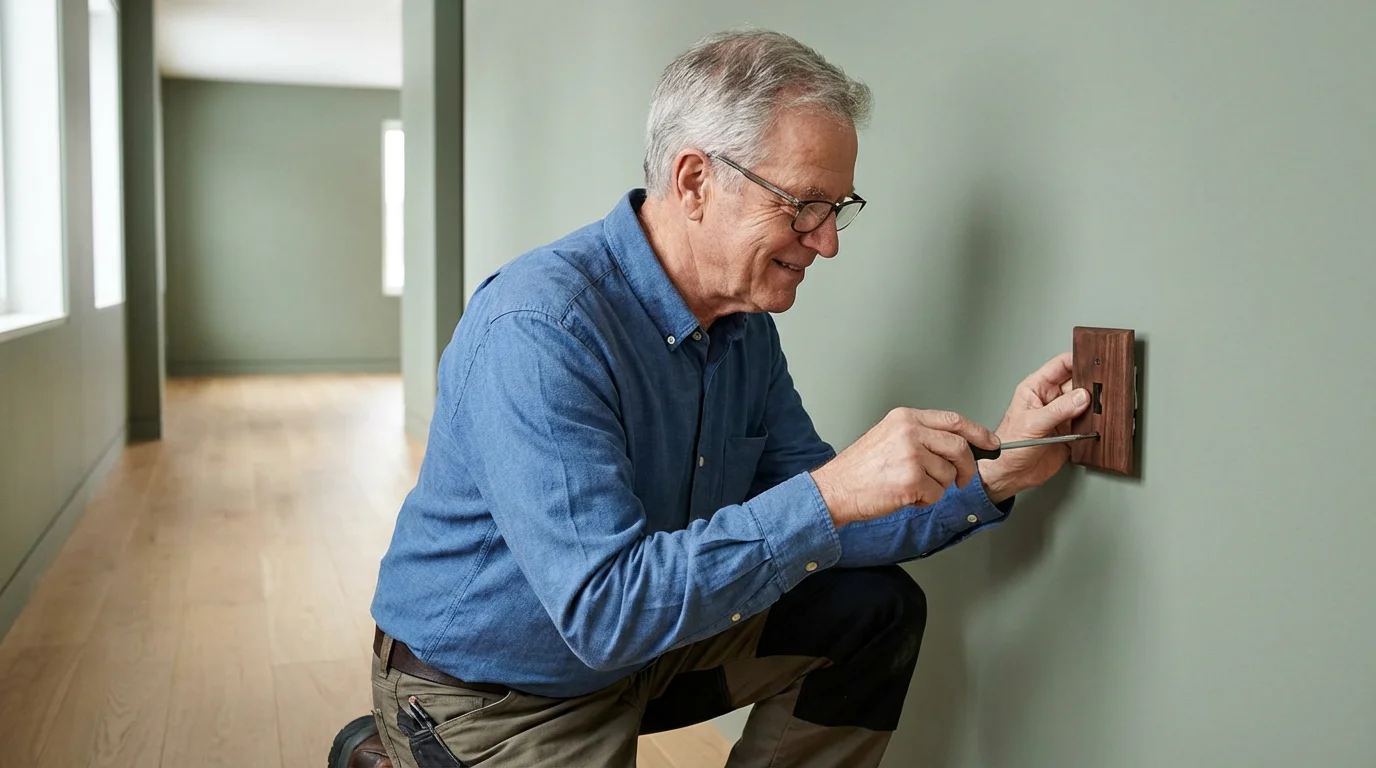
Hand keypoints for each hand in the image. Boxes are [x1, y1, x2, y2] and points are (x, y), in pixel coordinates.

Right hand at [810, 408, 998, 527]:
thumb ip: (920, 435)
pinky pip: (937, 494)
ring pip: (949, 474)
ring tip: (911, 486)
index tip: (991, 443)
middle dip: (966, 467)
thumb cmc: (860, 469)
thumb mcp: (888, 436)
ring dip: (937, 487)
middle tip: (961, 479)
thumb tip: (956, 445)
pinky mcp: (911, 479)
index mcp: (905, 418)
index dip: (978, 433)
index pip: (953, 421)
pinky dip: (925, 500)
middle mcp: (909, 432)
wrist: (835, 489)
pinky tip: (905, 495)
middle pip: (959, 447)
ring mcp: (911, 455)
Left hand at [979, 352, 1090, 502]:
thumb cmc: (1008, 446)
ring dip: (1096, 406)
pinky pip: (1089, 424)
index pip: (1061, 365)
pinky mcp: (1071, 433)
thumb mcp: (1032, 424)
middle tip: (1105, 388)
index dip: (1079, 360)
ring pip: (1087, 404)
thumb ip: (1058, 409)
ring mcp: (1062, 416)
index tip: (1096, 361)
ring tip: (1105, 407)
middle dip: (1093, 384)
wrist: (1010, 474)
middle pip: (1079, 383)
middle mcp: (1051, 399)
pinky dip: (1097, 425)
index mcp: (1037, 388)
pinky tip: (1101, 425)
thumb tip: (1081, 397)